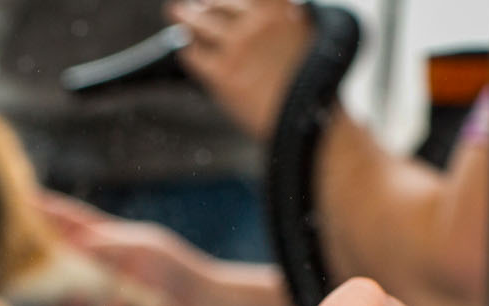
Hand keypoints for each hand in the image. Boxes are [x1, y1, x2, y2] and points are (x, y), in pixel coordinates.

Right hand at [41, 192, 292, 305]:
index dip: (39, 212)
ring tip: (125, 303)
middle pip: (49, 269)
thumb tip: (75, 243)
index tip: (17, 199)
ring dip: (98, 305)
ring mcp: (93, 303)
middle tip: (56, 274)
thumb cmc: (175, 272)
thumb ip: (106, 244)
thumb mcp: (142, 248)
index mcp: (99, 242)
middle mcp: (89, 273)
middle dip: (48, 274)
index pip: (62, 223)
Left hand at [169, 0, 313, 141]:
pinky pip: (194, 55)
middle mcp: (256, 21)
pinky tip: (187, 50)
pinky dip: (189, 50)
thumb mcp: (304, 30)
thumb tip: (265, 10)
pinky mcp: (222, 72)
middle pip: (216, 2)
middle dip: (204, 3)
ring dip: (184, 18)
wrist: (309, 112)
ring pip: (198, 23)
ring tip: (176, 13)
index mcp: (277, 7)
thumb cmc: (312, 76)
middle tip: (193, 4)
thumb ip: (281, 16)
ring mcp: (237, 45)